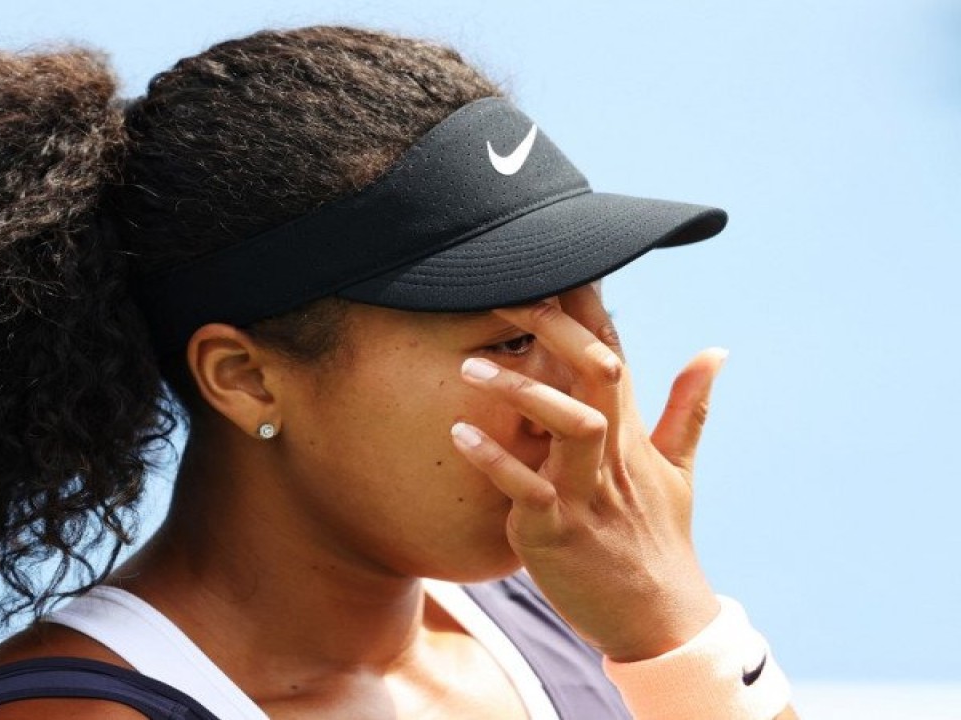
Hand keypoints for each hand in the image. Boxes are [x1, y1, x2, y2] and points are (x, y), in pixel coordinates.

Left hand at [450, 285, 726, 661]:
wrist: (662, 618)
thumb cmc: (661, 538)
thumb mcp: (678, 469)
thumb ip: (688, 406)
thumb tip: (715, 350)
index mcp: (634, 432)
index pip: (614, 354)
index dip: (587, 307)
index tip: (553, 261)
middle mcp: (615, 453)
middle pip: (597, 374)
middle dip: (555, 329)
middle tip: (503, 293)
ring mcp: (588, 492)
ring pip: (568, 425)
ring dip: (521, 391)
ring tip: (469, 366)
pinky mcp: (559, 533)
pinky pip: (527, 491)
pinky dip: (495, 463)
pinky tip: (459, 437)